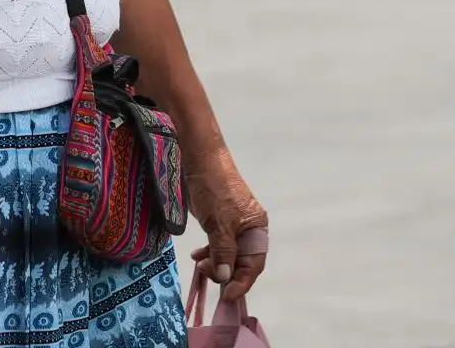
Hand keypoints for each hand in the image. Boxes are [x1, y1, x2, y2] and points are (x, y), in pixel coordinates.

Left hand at [187, 147, 268, 303]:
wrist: (200, 160)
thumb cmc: (214, 188)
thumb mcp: (219, 223)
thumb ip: (224, 252)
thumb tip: (225, 278)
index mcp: (256, 229)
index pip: (254, 264)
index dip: (242, 282)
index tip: (227, 295)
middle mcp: (249, 229)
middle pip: (241, 262)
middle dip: (225, 272)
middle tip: (206, 272)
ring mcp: (234, 226)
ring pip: (228, 255)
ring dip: (215, 263)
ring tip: (199, 263)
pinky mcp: (219, 222)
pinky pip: (218, 246)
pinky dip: (209, 253)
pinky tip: (198, 256)